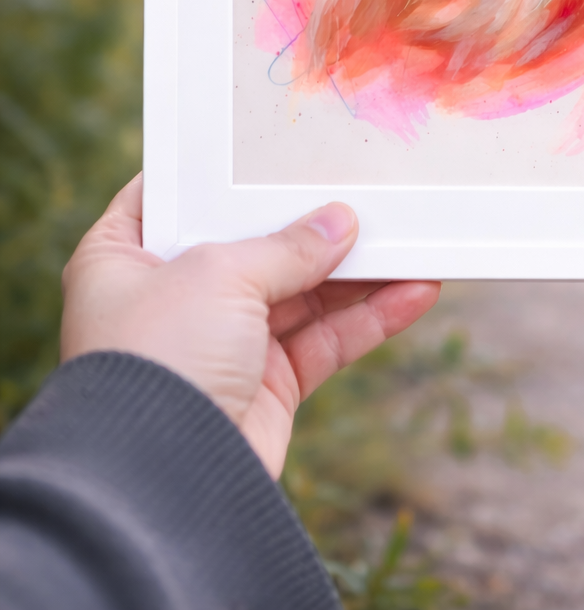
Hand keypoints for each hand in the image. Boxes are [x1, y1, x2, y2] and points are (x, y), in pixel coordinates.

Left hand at [61, 175, 439, 477]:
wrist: (164, 481)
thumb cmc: (162, 356)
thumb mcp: (220, 272)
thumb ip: (288, 246)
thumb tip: (342, 222)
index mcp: (125, 258)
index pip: (174, 197)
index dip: (221, 173)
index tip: (271, 145)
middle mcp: (170, 299)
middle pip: (252, 244)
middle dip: (310, 222)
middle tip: (367, 190)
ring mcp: (219, 344)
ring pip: (299, 293)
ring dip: (355, 270)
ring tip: (413, 238)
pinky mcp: (264, 387)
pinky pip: (325, 341)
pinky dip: (370, 318)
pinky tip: (415, 291)